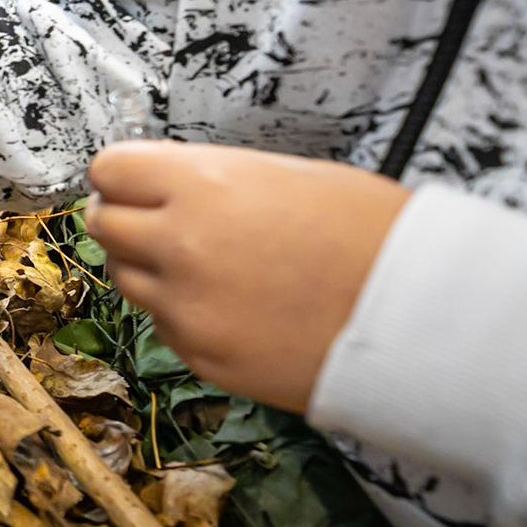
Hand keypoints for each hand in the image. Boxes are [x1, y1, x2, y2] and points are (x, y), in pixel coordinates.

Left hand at [85, 142, 410, 411]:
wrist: (421, 317)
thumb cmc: (372, 235)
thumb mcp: (288, 176)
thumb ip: (211, 181)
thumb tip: (164, 184)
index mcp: (201, 186)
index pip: (110, 170)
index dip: (122, 175)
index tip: (133, 182)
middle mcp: (180, 245)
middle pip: (105, 225)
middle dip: (126, 219)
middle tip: (160, 222)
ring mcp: (186, 307)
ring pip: (127, 279)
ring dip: (150, 269)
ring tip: (208, 265)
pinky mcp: (202, 356)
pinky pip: (164, 326)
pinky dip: (183, 314)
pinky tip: (234, 305)